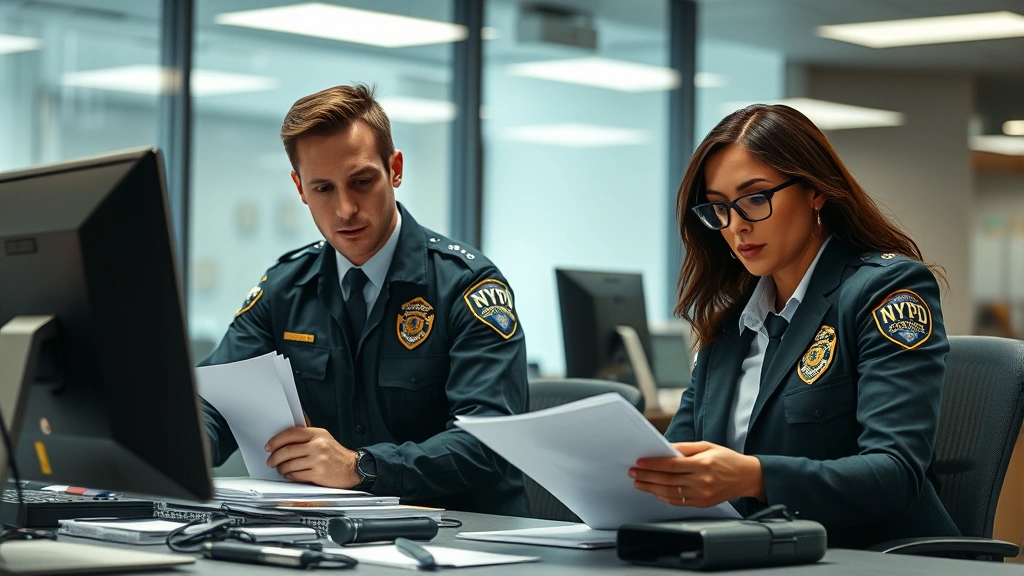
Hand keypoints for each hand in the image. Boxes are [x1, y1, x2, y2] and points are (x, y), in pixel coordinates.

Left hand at [265, 427, 359, 487]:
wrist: (353, 468)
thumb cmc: (336, 455)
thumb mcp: (324, 439)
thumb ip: (307, 438)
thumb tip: (284, 441)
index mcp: (318, 434)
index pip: (292, 433)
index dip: (277, 440)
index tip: (269, 446)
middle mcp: (318, 445)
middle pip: (287, 450)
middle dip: (275, 457)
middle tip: (271, 461)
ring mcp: (318, 460)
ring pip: (289, 464)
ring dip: (281, 468)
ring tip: (281, 469)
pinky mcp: (318, 473)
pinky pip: (296, 475)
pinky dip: (289, 476)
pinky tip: (290, 475)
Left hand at [629, 441, 764, 507]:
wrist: (747, 477)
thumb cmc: (727, 459)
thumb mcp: (707, 446)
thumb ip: (685, 448)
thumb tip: (664, 448)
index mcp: (703, 464)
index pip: (671, 465)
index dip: (653, 464)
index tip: (639, 462)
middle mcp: (702, 481)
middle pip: (667, 480)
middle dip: (647, 476)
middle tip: (633, 473)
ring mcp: (702, 495)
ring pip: (670, 493)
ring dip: (651, 488)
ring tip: (638, 483)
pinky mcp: (702, 503)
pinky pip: (678, 502)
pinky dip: (664, 497)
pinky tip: (654, 491)